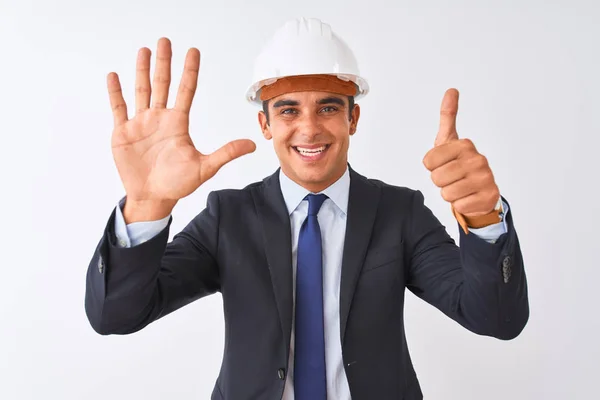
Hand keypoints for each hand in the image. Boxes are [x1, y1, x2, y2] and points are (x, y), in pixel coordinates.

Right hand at [108, 37, 255, 204]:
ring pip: (141, 91)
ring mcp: (141, 124)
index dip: (189, 72)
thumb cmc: (178, 184)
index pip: (186, 91)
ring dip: (142, 71)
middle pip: (162, 84)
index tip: (193, 52)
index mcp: (178, 124)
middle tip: (165, 41)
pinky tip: (114, 76)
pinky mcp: (123, 133)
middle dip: (164, 63)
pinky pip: (119, 108)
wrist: (153, 198)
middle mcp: (160, 119)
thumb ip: (226, 153)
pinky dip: (116, 92)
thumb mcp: (205, 168)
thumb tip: (252, 145)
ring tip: (144, 51)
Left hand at [422, 89, 499, 217]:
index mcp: (464, 145)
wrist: (481, 191)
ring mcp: (485, 178)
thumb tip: (451, 90)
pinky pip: (458, 205)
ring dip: (450, 193)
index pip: (428, 161)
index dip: (432, 166)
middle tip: (453, 178)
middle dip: (440, 181)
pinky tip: (469, 197)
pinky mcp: (488, 196)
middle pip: (436, 178)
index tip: (444, 163)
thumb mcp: (450, 141)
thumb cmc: (460, 165)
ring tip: (461, 187)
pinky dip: (461, 204)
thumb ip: (448, 116)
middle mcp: (478, 159)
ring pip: (446, 193)